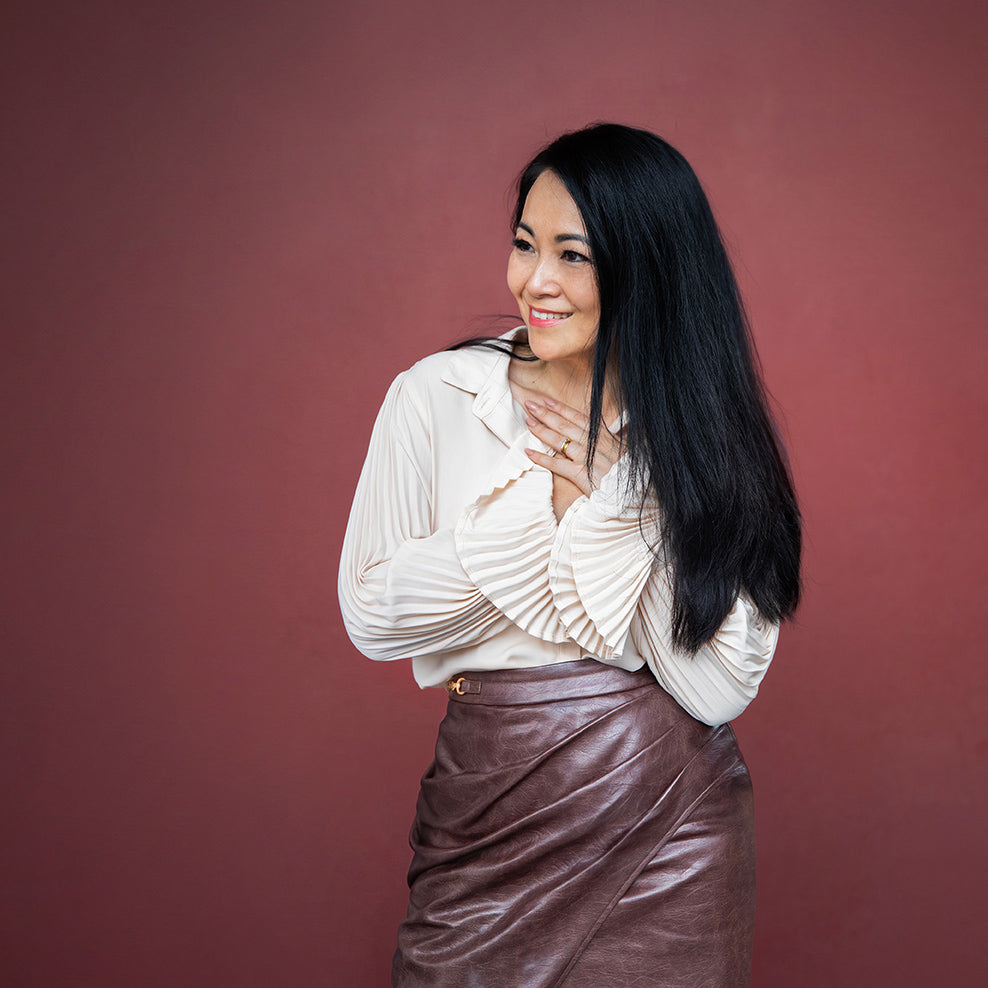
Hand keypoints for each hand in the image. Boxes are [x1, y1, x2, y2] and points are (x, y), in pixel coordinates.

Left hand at [523, 397, 622, 520]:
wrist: (635, 493)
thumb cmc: (631, 472)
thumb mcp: (631, 450)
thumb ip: (626, 435)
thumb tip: (629, 423)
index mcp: (604, 437)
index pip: (578, 418)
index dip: (561, 408)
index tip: (547, 400)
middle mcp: (594, 444)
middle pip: (565, 425)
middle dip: (546, 413)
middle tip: (530, 404)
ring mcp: (587, 458)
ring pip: (560, 440)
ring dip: (542, 430)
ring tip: (528, 421)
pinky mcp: (581, 474)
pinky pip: (557, 464)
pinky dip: (542, 458)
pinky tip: (528, 452)